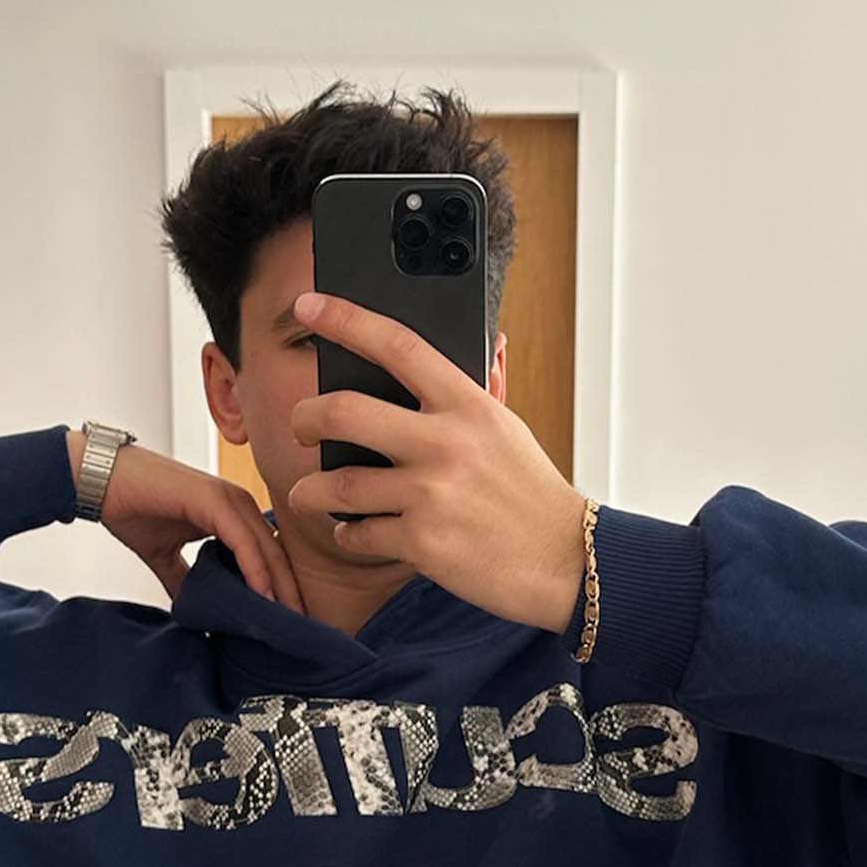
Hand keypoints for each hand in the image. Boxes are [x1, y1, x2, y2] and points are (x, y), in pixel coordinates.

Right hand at [68, 434, 305, 614]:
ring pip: (265, 548)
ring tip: (288, 621)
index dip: (280, 589)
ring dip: (279, 586)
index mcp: (230, 514)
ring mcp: (227, 499)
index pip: (266, 555)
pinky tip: (263, 595)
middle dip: (289, 593)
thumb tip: (194, 611)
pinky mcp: (213, 499)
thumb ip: (183, 579)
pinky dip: (255, 568)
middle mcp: (237, 504)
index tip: (287, 623)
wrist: (100, 482)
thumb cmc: (131, 509)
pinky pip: (243, 539)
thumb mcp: (164, 555)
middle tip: (301, 630)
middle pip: (275, 554)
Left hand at [280, 290, 587, 631]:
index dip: (345, 319)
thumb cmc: (530, 493)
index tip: (308, 306)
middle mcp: (445, 443)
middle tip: (301, 427)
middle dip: (305, 418)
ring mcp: (431, 493)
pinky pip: (358, 533)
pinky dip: (348, 534)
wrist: (566, 560)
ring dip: (311, 492)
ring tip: (308, 495)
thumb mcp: (505, 428)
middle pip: (344, 410)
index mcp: (467, 404)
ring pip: (339, 483)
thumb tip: (456, 352)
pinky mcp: (422, 542)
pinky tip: (355, 532)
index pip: (397, 344)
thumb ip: (467, 396)